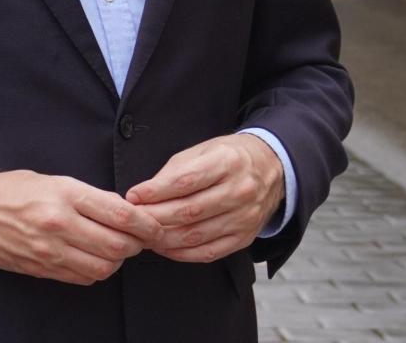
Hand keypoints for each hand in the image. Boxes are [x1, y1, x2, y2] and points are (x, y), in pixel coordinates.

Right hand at [0, 169, 160, 284]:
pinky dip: (97, 270)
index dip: (146, 224)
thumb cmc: (13, 189)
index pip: (121, 214)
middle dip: (137, 245)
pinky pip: (83, 277)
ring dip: (118, 260)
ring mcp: (50, 250)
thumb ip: (89, 196)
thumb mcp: (54, 179)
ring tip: (116, 248)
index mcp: (65, 194)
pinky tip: (94, 258)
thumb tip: (122, 209)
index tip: (155, 225)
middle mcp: (59, 223)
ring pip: (104, 266)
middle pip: (117, 245)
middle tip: (140, 239)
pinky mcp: (43, 268)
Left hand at [125, 134, 283, 263]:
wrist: (272, 168)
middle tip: (133, 219)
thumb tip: (142, 195)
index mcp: (227, 162)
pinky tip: (165, 248)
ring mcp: (245, 217)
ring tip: (144, 235)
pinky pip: (209, 252)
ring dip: (164, 238)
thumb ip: (174, 172)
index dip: (156, 191)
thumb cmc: (228, 157)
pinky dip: (183, 253)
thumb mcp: (202, 151)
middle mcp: (239, 191)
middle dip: (155, 217)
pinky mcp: (245, 237)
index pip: (185, 181)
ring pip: (196, 234)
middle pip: (189, 211)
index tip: (133, 196)